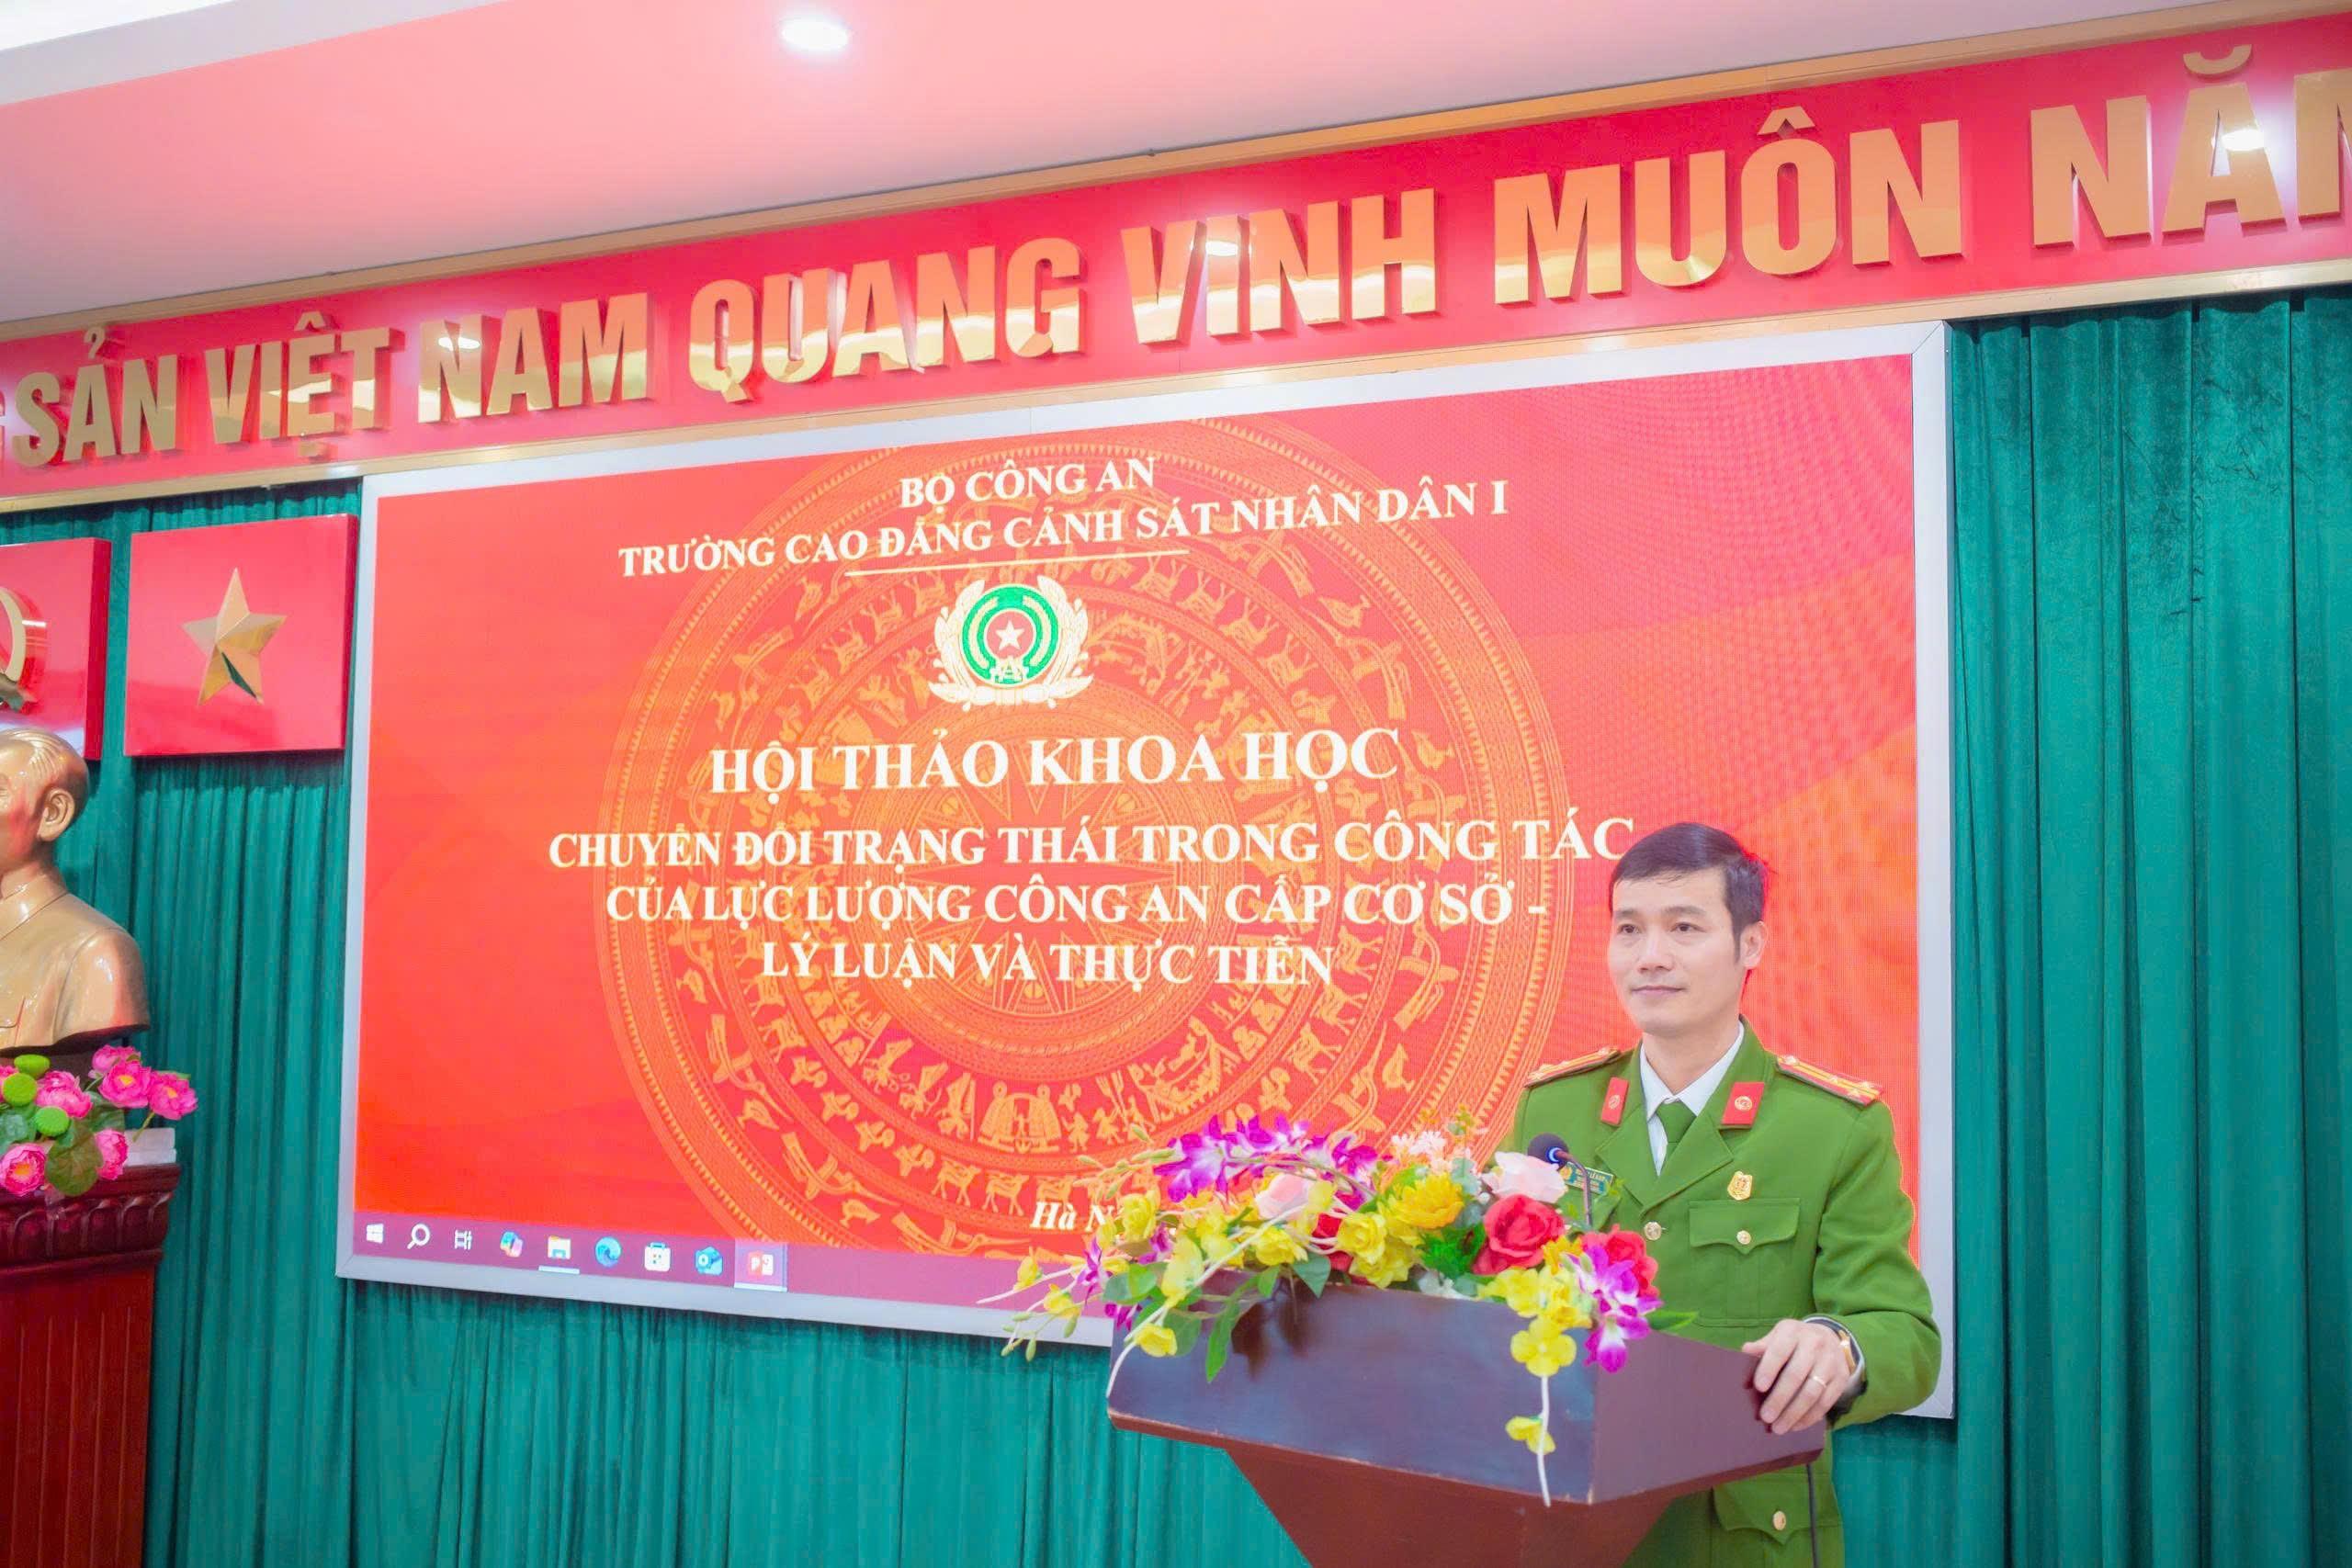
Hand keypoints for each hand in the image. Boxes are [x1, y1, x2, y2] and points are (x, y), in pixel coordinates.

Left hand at [1741, 1318, 1853, 1435]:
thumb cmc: (1795, 1341)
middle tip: (1766, 1417)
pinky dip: (1809, 1417)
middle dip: (1780, 1399)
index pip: (1779, 1351)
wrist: (1829, 1338)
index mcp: (1793, 1332)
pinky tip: (1795, 1425)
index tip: (1759, 1387)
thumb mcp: (1779, 1336)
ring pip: (1812, 1392)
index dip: (1769, 1369)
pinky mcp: (1841, 1379)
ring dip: (1794, 1413)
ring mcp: (1830, 1362)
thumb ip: (1763, 1346)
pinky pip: (1825, 1402)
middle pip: (1796, 1375)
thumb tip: (1746, 1351)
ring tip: (1779, 1427)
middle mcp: (1815, 1345)